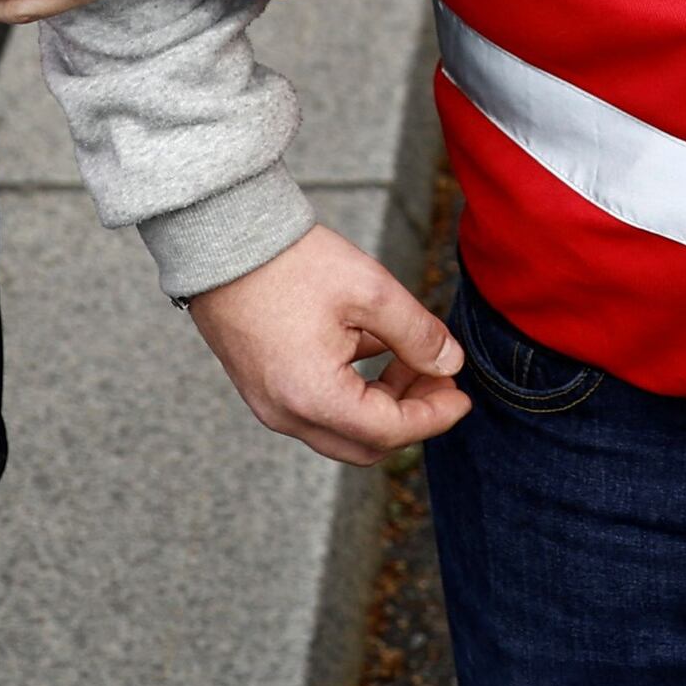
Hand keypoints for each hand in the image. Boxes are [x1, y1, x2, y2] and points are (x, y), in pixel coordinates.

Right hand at [188, 222, 468, 460]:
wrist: (221, 240)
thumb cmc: (292, 263)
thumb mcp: (370, 291)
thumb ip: (417, 334)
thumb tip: (450, 363)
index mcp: (313, 397)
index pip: (390, 431)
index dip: (434, 416)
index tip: (463, 396)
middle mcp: (286, 414)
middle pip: (365, 444)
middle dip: (411, 416)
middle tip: (440, 378)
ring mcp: (269, 405)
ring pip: (342, 430)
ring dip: (383, 404)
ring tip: (412, 358)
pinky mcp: (263, 388)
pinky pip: (318, 409)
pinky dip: (354, 394)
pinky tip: (373, 348)